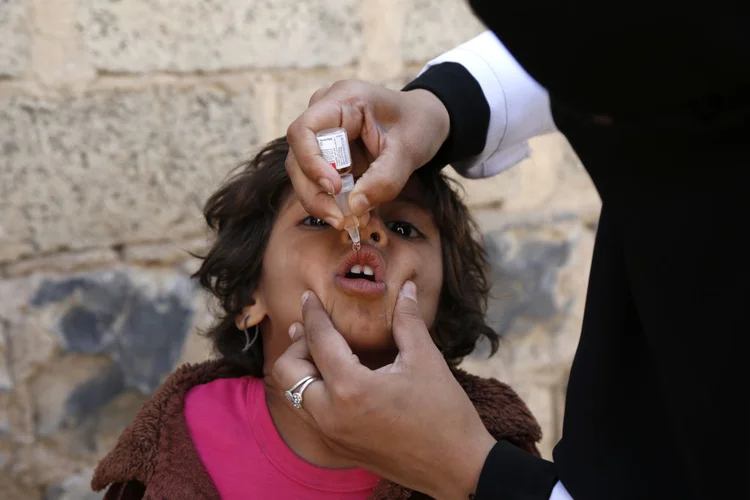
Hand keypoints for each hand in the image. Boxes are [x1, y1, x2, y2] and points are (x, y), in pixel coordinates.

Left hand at [271, 282, 496, 498]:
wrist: (456, 468)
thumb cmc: (444, 413)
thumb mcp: (426, 360)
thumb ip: (407, 321)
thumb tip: (407, 288)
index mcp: (351, 388)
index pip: (319, 340)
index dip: (312, 313)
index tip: (308, 296)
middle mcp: (330, 414)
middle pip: (287, 371)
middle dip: (298, 345)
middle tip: (320, 331)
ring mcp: (331, 435)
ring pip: (292, 396)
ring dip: (301, 371)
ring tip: (320, 352)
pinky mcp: (338, 449)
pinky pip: (308, 415)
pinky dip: (311, 392)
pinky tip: (333, 380)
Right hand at [285, 80, 449, 228]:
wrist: (422, 121)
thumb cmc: (417, 124)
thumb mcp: (409, 150)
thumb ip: (385, 178)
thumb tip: (354, 207)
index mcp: (342, 100)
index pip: (304, 130)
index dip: (311, 162)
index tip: (335, 188)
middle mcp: (323, 114)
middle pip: (298, 158)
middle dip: (315, 193)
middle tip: (341, 220)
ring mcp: (322, 134)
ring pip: (303, 173)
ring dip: (322, 202)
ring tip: (351, 221)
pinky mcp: (326, 153)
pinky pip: (317, 181)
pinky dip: (332, 201)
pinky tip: (354, 215)